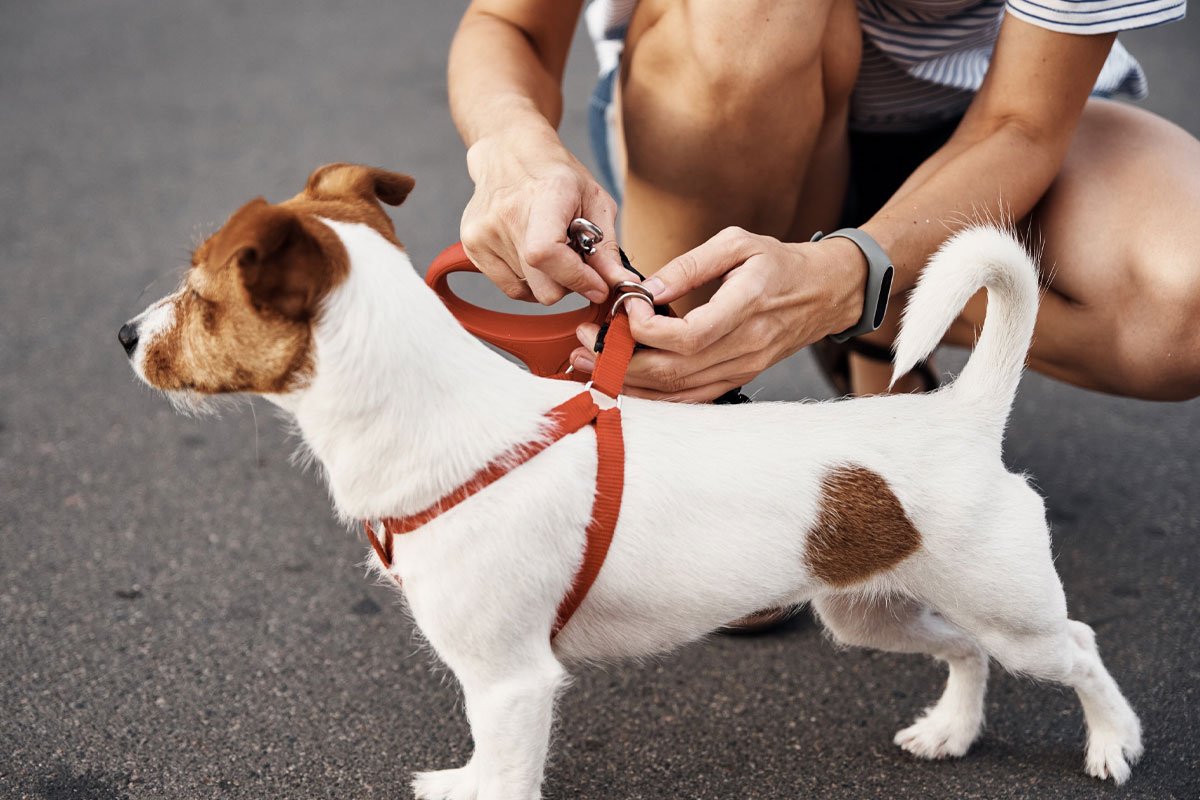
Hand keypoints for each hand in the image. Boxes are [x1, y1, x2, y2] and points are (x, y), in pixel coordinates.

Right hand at [461, 125, 633, 304]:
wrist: (509, 154)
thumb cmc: (557, 176)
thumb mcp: (594, 200)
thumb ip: (607, 247)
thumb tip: (621, 284)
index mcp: (542, 197)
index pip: (547, 254)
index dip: (577, 278)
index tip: (597, 285)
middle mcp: (505, 216)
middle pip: (544, 288)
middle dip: (569, 284)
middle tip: (575, 260)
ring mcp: (482, 233)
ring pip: (530, 293)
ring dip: (548, 279)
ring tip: (550, 248)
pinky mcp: (471, 246)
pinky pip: (511, 289)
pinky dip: (529, 281)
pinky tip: (532, 255)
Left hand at [568, 227, 866, 400]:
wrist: (825, 292)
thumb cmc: (780, 262)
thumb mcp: (737, 243)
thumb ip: (690, 265)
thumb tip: (646, 290)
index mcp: (748, 305)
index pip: (689, 335)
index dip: (647, 330)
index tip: (624, 309)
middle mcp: (746, 346)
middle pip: (674, 370)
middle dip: (621, 360)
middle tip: (585, 341)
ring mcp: (742, 369)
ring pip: (677, 392)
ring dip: (628, 383)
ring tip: (590, 364)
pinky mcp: (737, 379)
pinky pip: (689, 400)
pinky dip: (652, 396)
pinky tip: (623, 382)